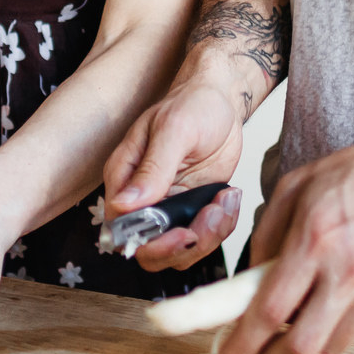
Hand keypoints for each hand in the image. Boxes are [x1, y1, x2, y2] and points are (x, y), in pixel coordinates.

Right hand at [102, 75, 250, 270]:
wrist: (220, 101)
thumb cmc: (192, 105)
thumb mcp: (174, 130)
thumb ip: (152, 169)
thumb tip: (124, 205)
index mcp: (123, 179)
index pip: (123, 230)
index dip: (151, 242)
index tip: (183, 232)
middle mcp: (141, 200)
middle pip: (149, 251)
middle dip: (185, 246)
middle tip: (212, 218)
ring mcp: (168, 208)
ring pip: (179, 252)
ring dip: (208, 236)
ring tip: (225, 201)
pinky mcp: (191, 210)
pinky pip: (203, 239)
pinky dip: (222, 227)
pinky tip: (230, 198)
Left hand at [215, 115, 353, 353]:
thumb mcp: (298, 185)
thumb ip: (267, 233)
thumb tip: (249, 279)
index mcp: (314, 240)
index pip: (269, 310)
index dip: (243, 346)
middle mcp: (348, 271)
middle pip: (302, 346)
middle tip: (263, 353)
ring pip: (332, 346)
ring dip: (312, 338)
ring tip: (311, 309)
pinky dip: (345, 321)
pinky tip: (350, 290)